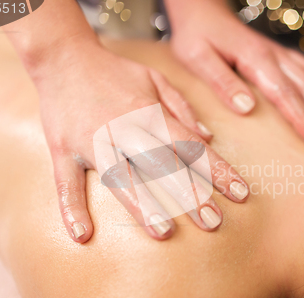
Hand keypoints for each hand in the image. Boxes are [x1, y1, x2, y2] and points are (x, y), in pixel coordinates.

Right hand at [34, 40, 248, 242]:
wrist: (63, 57)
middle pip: (162, 165)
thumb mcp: (155, 79)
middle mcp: (123, 129)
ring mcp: (92, 141)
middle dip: (189, 194)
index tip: (240, 194)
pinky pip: (66, 183)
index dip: (218, 170)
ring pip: (120, 177)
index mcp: (148, 114)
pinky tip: (82, 235)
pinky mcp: (63, 150)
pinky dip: (71, 208)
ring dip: (142, 204)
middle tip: (212, 223)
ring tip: (163, 232)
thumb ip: (182, 107)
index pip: (191, 146)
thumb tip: (208, 137)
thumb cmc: (114, 71)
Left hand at [166, 1, 303, 145]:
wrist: (200, 9)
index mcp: (255, 60)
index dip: (302, 119)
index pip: (284, 94)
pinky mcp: (276, 52)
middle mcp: (273, 56)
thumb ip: (222, 81)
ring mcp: (277, 53)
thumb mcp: (198, 59)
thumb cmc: (195, 36)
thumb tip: (246, 108)